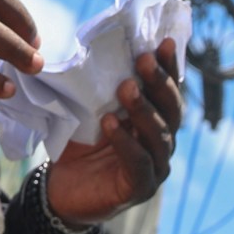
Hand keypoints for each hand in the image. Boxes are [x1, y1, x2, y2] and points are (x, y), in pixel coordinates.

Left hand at [45, 40, 183, 226]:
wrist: (61, 190)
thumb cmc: (78, 145)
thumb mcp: (87, 110)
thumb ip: (97, 86)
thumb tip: (92, 47)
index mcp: (155, 119)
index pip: (168, 90)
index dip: (170, 67)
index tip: (164, 43)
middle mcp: (162, 142)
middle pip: (172, 110)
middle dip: (160, 83)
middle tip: (143, 60)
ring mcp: (156, 167)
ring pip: (160, 135)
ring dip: (144, 109)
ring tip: (125, 88)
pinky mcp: (140, 188)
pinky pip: (139, 163)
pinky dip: (126, 143)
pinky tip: (110, 124)